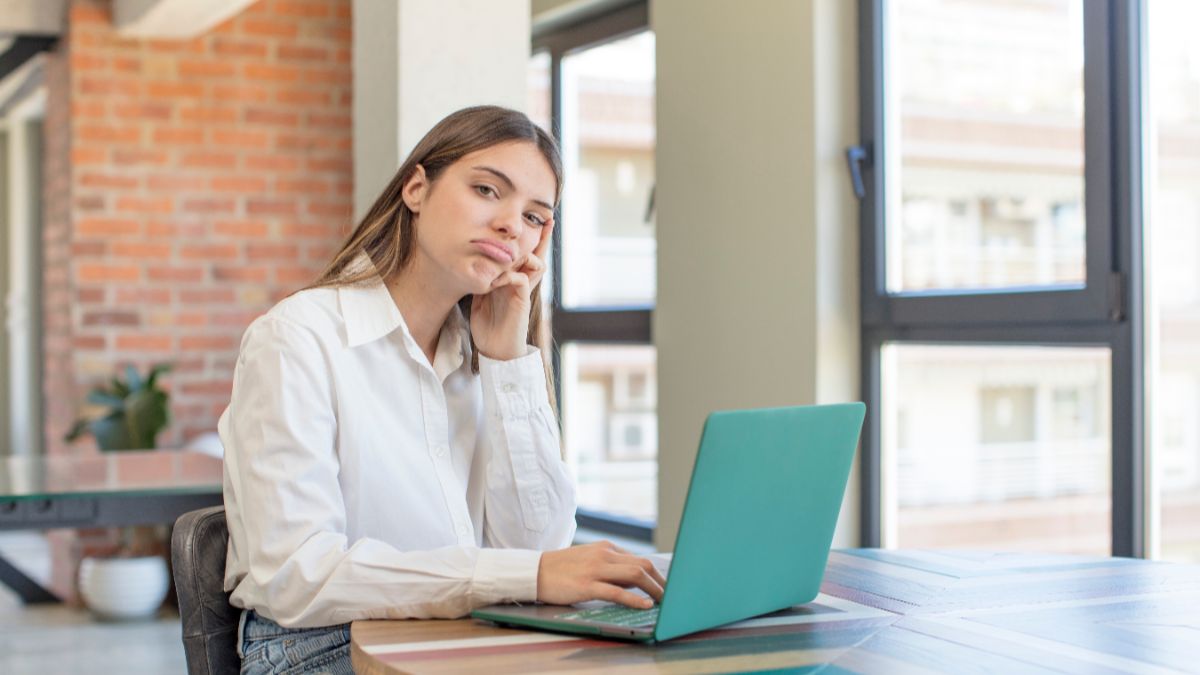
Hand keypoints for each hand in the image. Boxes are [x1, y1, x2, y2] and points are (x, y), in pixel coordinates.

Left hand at [471, 221, 553, 360]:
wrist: (496, 350)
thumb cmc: (487, 326)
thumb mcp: (481, 296)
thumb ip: (484, 279)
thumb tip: (474, 264)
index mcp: (513, 280)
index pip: (525, 255)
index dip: (533, 240)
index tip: (539, 221)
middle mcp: (522, 283)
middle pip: (537, 255)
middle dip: (542, 237)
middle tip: (549, 220)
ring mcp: (524, 291)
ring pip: (535, 263)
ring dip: (523, 255)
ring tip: (512, 253)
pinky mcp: (523, 301)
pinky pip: (521, 279)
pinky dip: (509, 274)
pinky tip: (497, 279)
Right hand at [536, 540, 666, 608]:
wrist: (534, 572)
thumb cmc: (561, 569)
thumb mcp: (588, 560)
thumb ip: (610, 566)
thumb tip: (633, 580)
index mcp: (606, 548)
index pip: (639, 559)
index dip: (657, 574)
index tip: (666, 586)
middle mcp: (604, 555)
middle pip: (643, 564)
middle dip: (661, 581)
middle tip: (672, 595)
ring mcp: (596, 569)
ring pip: (634, 575)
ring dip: (654, 589)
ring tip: (665, 602)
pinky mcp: (587, 585)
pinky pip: (617, 591)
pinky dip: (634, 598)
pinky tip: (645, 604)